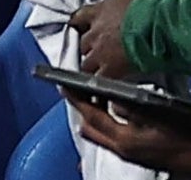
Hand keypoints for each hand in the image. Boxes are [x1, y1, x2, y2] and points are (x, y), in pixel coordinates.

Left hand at [65, 90, 190, 169]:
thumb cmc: (184, 137)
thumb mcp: (157, 115)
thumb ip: (129, 107)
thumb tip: (111, 99)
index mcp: (124, 139)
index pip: (91, 117)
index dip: (76, 99)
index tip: (64, 86)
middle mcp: (122, 150)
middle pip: (90, 130)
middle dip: (82, 110)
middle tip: (78, 91)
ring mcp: (130, 156)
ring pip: (100, 136)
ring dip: (95, 119)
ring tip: (94, 99)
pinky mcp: (138, 157)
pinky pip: (112, 141)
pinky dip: (106, 128)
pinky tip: (114, 117)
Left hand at [70, 0, 157, 77]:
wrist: (156, 24)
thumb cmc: (149, 5)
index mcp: (99, 11)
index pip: (79, 17)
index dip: (78, 23)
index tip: (77, 27)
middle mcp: (95, 31)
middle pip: (82, 42)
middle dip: (86, 48)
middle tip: (93, 53)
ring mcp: (100, 51)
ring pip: (86, 63)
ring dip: (90, 68)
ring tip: (95, 73)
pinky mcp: (109, 68)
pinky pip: (97, 80)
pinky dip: (98, 85)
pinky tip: (100, 89)